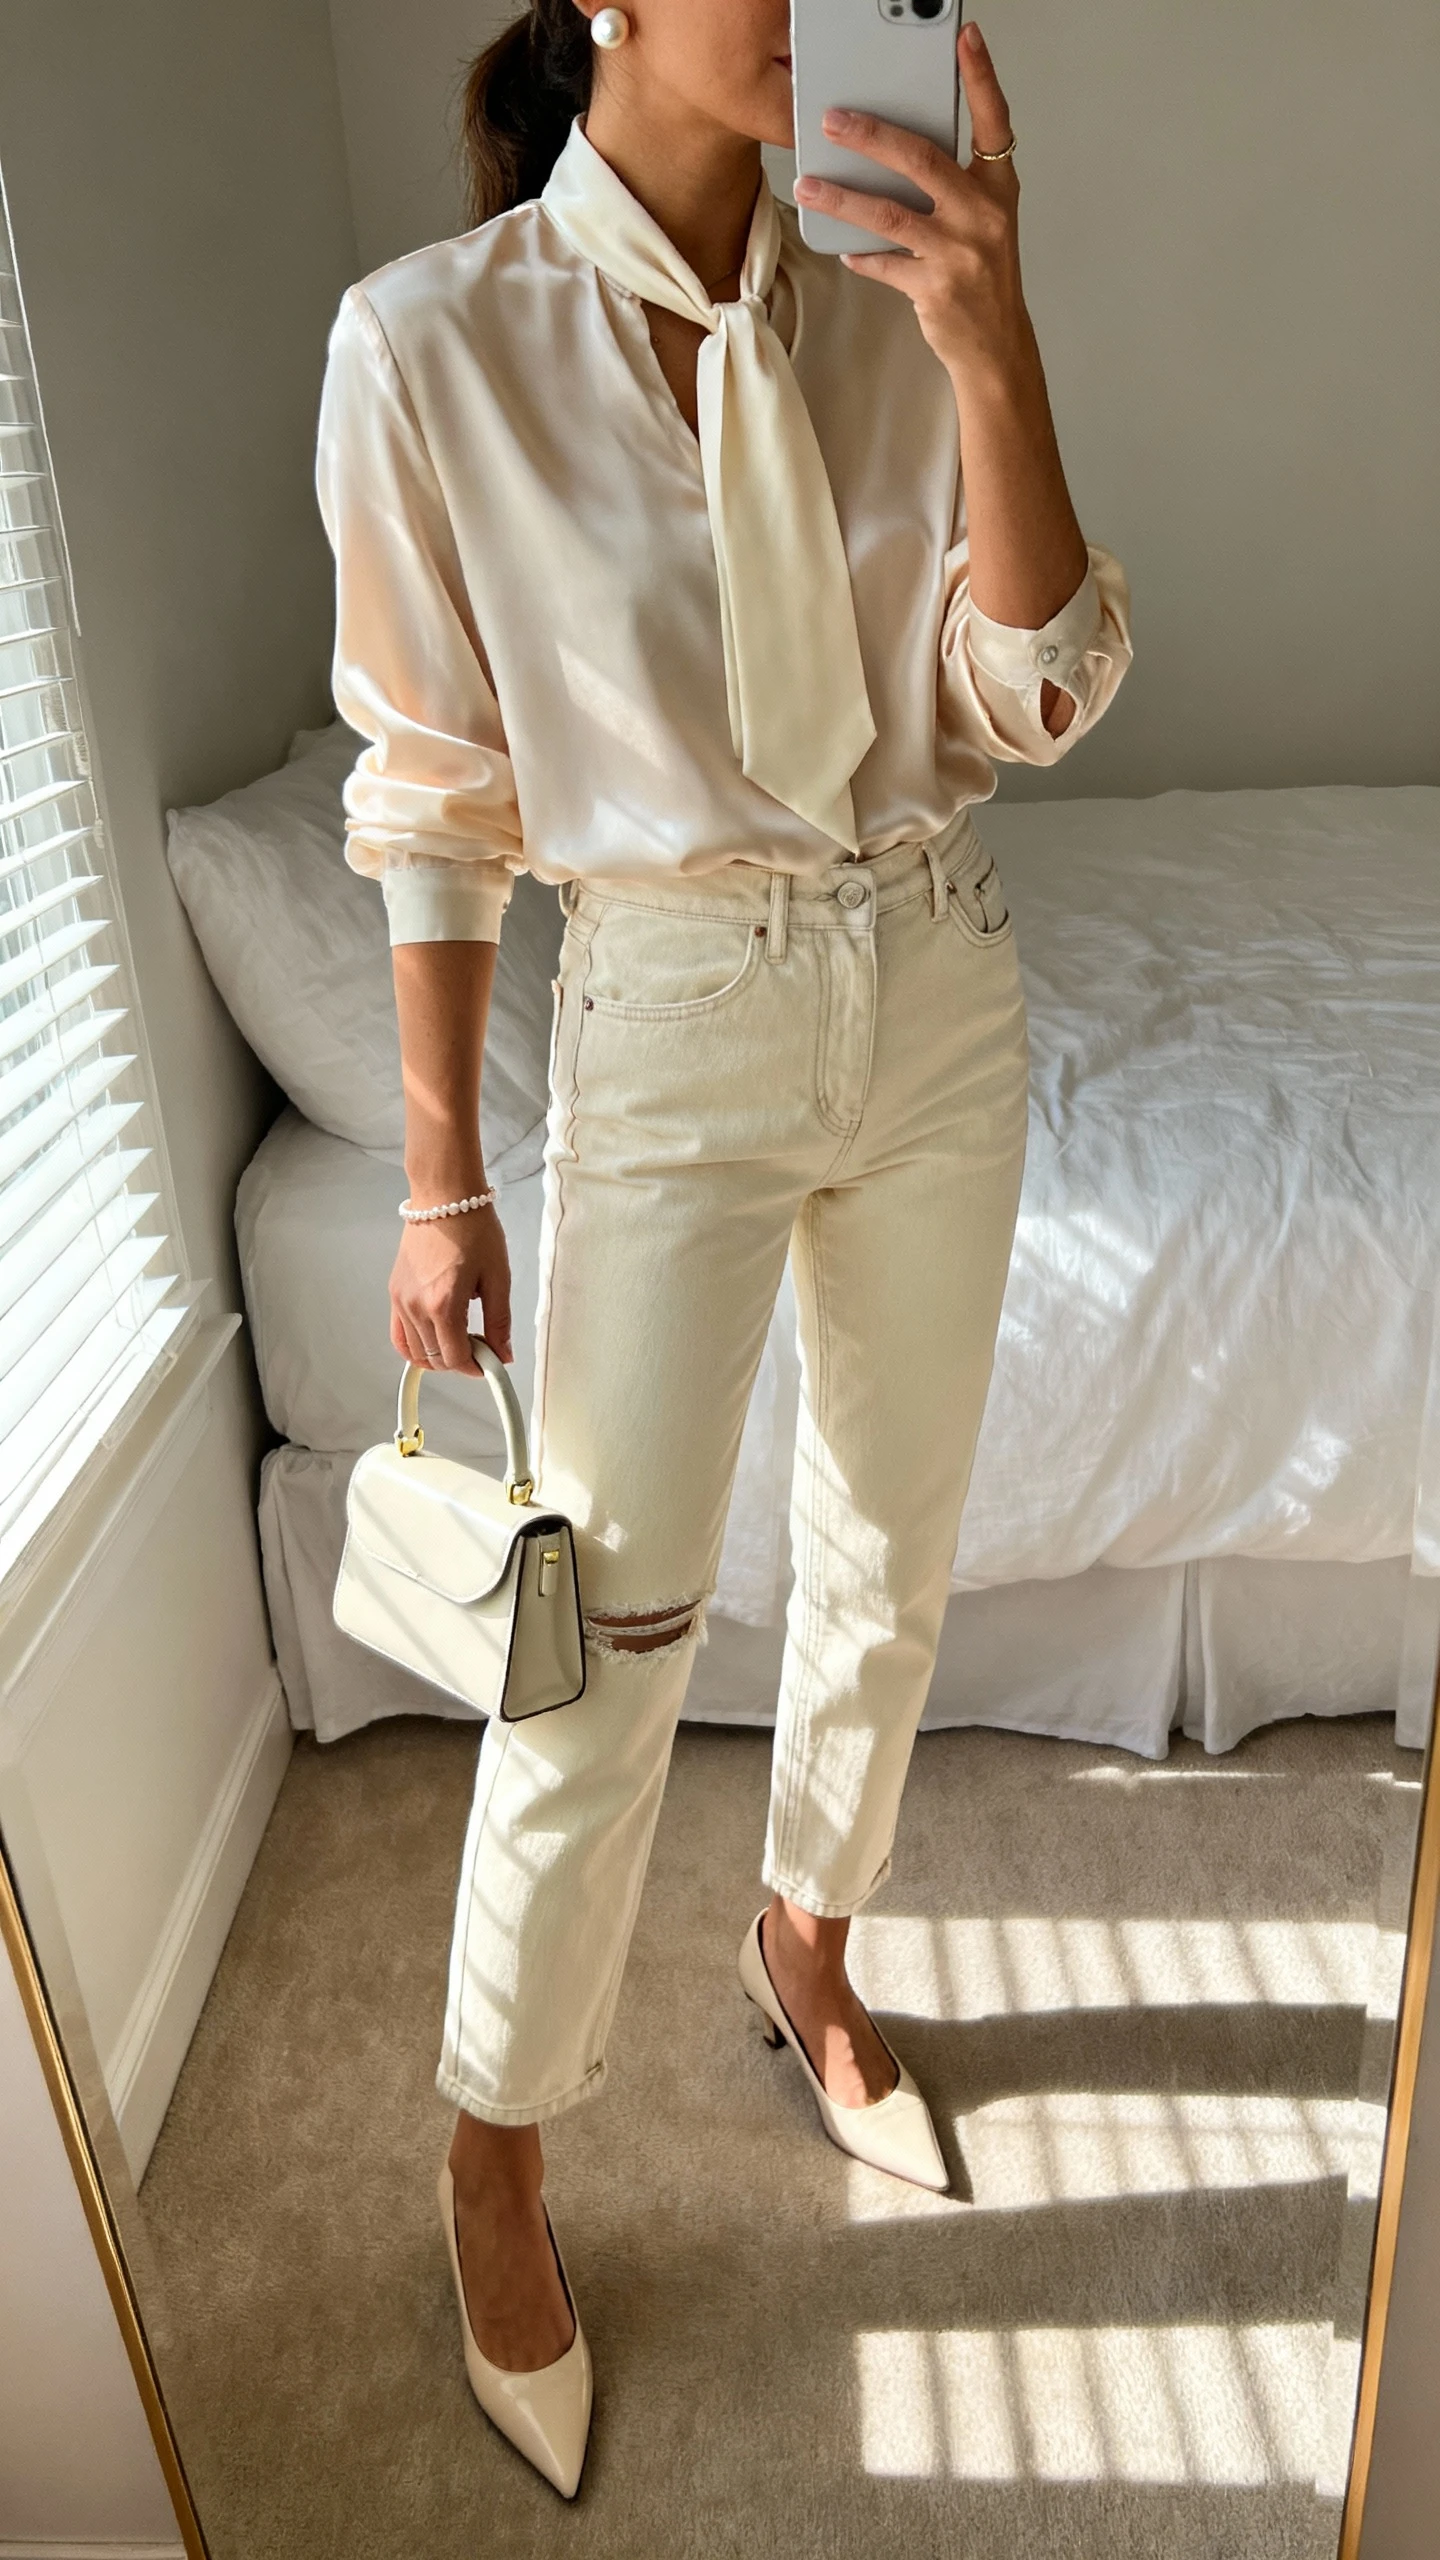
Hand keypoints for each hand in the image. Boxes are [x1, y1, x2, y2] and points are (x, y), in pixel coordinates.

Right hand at [390, 1201, 512, 1371]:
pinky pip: (399, 1335)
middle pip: (436, 1359)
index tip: (492, 1362)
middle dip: (461, 1361)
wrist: (444, 1197)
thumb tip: (503, 1354)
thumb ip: (499, 1321)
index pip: (455, 1359)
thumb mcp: (497, 1277)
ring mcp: (400, 1301)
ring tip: (462, 1337)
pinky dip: (416, 1347)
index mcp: (443, 1304)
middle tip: (482, 1346)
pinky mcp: (394, 1293)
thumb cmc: (473, 1228)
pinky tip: (436, 1339)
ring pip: (416, 1352)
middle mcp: (415, 1307)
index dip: (476, 1368)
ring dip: (440, 1355)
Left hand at [793, 20, 1029, 395]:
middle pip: (922, 160)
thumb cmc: (984, 276)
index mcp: (998, 187)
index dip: (981, 77)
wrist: (996, 344)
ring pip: (890, 213)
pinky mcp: (935, 288)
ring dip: (842, 198)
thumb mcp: (982, 221)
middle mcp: (983, 215)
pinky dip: (861, 256)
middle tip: (833, 120)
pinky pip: (885, 264)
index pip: (993, 120)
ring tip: (808, 183)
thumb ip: (951, 185)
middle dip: (871, 136)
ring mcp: (959, 253)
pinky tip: (844, 249)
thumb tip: (893, 152)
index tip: (965, 38)